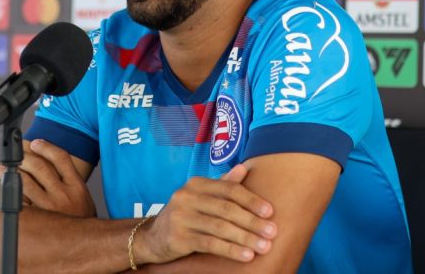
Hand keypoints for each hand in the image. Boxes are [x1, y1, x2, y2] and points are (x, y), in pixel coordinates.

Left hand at [0, 139, 95, 217]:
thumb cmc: (80, 220)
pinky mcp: (38, 221)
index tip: (35, 143)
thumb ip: (70, 181)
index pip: (61, 158)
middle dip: (24, 157)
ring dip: (10, 173)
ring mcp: (50, 208)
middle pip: (41, 167)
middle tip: (13, 155)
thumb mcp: (83, 197)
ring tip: (0, 171)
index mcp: (77, 186)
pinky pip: (15, 204)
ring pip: (26, 182)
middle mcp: (64, 195)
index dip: (46, 147)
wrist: (86, 245)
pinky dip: (1, 196)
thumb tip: (49, 162)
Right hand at [136, 164, 277, 264]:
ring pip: (220, 227)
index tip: (270, 212)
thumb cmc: (185, 214)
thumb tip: (244, 168)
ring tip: (264, 247)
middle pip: (227, 208)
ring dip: (246, 237)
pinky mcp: (178, 237)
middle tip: (273, 232)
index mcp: (196, 184)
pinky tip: (246, 256)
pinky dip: (231, 250)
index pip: (229, 189)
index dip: (251, 200)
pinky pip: (210, 244)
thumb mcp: (201, 196)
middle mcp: (187, 196)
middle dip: (252, 221)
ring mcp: (181, 217)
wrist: (152, 237)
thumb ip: (223, 184)